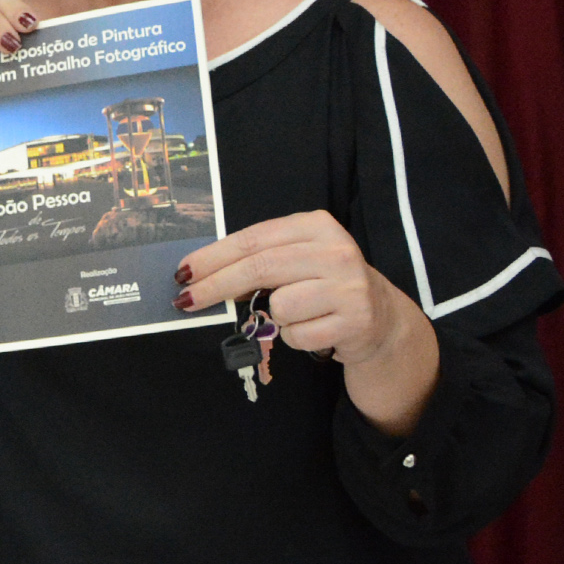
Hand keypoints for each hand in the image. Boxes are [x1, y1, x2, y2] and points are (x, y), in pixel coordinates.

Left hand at [180, 212, 428, 369]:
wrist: (380, 317)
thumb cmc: (322, 284)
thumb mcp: (294, 259)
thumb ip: (256, 259)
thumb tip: (199, 276)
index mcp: (317, 226)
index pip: (252, 240)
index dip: (212, 258)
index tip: (182, 273)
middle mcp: (337, 251)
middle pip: (260, 268)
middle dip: (215, 286)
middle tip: (185, 301)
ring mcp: (349, 286)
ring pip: (280, 306)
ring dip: (273, 317)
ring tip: (295, 313)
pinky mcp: (355, 320)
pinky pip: (297, 335)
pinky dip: (294, 337)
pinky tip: (314, 327)